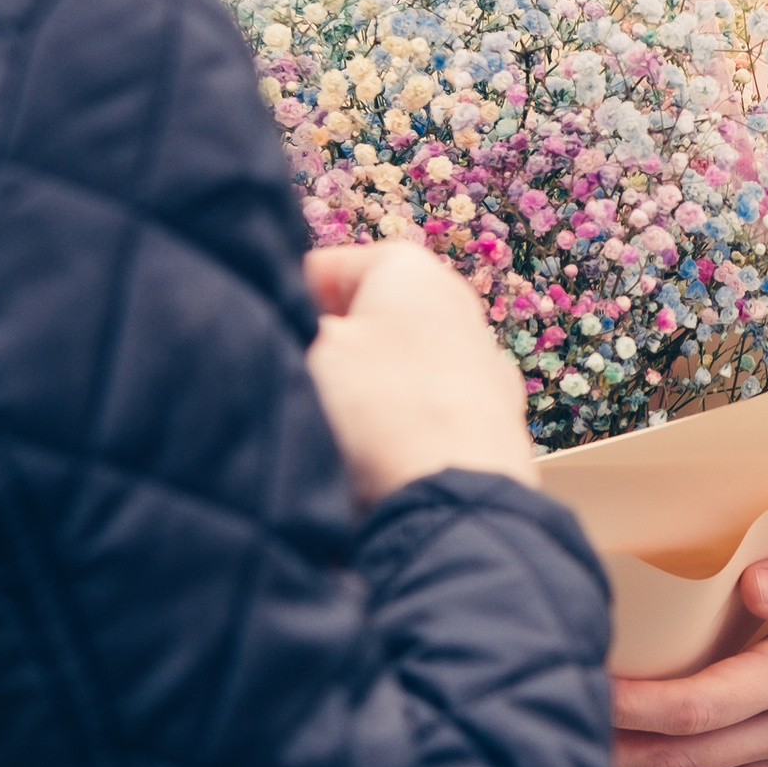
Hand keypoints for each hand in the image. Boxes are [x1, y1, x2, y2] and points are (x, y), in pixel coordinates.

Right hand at [305, 241, 533, 503]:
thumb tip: (284, 325)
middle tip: (304, 392)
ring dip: (363, 393)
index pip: (319, 269)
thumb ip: (289, 323)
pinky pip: (425, 409)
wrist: (456, 501)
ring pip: (394, 366)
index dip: (285, 310)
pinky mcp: (495, 416)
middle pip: (362, 319)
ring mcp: (482, 361)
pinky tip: (383, 457)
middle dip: (330, 352)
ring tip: (343, 433)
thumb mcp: (308, 350)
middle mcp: (455, 300)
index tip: (272, 350)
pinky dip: (402, 425)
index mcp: (406, 265)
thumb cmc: (377, 409)